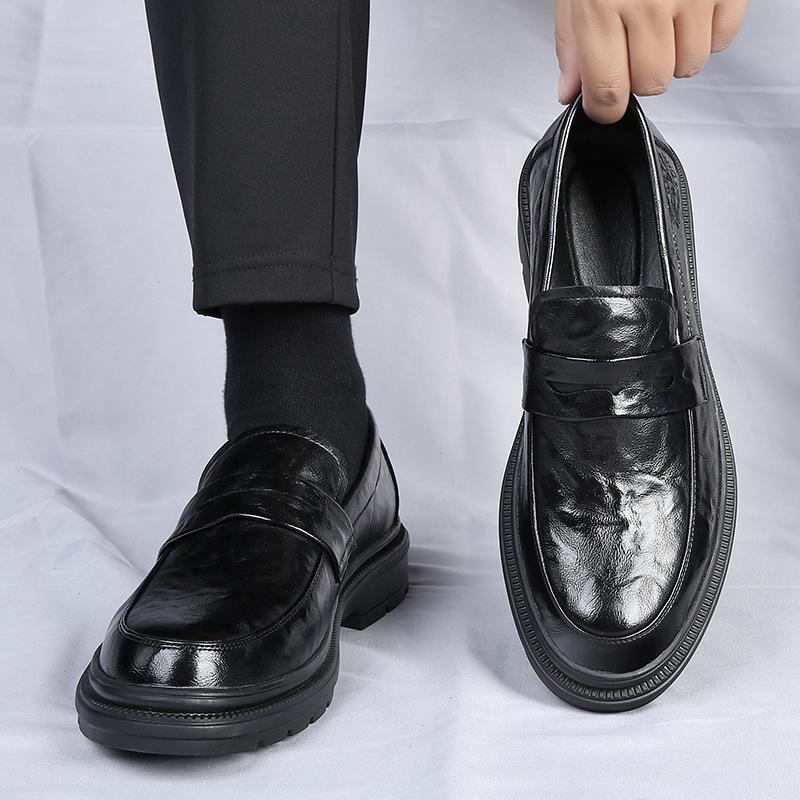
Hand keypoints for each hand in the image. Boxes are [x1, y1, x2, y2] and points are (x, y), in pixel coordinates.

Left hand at [555, 0, 747, 123]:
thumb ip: (573, 43)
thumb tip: (571, 92)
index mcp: (602, 4)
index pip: (607, 92)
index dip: (604, 109)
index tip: (603, 104)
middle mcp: (649, 1)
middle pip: (651, 84)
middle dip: (639, 75)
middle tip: (633, 45)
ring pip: (689, 66)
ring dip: (674, 55)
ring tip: (662, 20)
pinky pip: (722, 40)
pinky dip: (706, 33)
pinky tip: (689, 10)